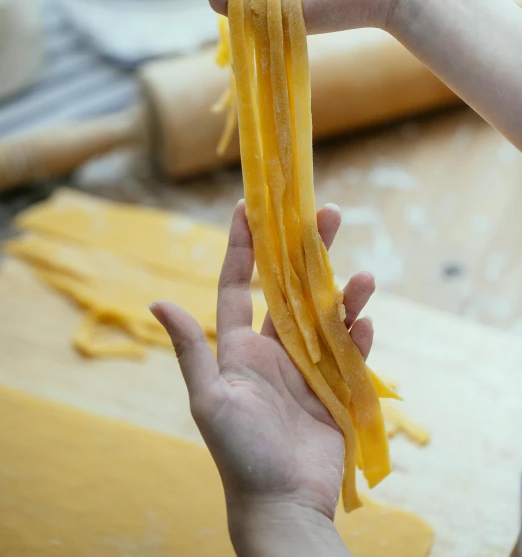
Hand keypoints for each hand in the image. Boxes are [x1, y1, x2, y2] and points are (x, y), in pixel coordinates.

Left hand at [150, 201, 374, 529]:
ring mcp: (307, 367)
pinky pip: (350, 352)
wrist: (281, 502)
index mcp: (240, 346)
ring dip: (345, 294)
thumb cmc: (237, 452)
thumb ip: (190, 349)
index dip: (243, 246)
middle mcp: (274, 349)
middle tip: (327, 213)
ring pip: (327, 315)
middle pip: (292, 287)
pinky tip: (366, 321)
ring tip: (365, 278)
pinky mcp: (335, 388)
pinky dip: (359, 336)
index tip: (249, 207)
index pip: (239, 284)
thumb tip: (156, 302)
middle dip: (308, 250)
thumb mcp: (210, 397)